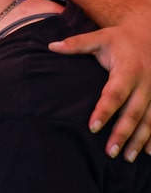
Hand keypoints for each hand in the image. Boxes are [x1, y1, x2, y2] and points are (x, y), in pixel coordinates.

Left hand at [51, 16, 150, 158]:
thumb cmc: (120, 39)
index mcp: (128, 70)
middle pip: (133, 112)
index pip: (115, 93)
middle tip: (110, 152)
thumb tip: (51, 46)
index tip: (92, 127)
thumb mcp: (100, 37)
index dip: (104, 110)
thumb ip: (77, 44)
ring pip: (148, 120)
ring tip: (127, 159)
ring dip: (139, 140)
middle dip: (123, 134)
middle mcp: (145, 83)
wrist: (150, 33)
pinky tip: (149, 154)